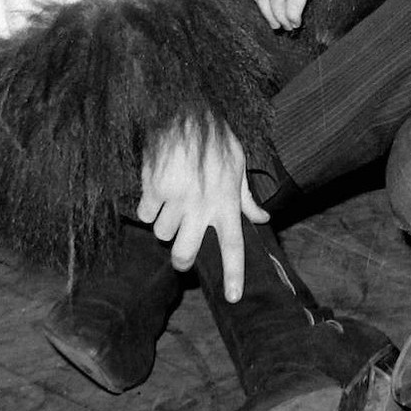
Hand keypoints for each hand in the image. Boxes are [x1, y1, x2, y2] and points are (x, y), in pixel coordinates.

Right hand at [136, 120, 267, 299]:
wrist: (188, 112)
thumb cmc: (217, 138)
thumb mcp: (240, 165)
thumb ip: (247, 198)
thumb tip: (264, 219)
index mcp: (227, 201)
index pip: (234, 246)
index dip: (233, 275)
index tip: (233, 298)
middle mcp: (202, 206)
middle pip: (185, 254)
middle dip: (181, 260)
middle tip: (182, 252)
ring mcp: (176, 199)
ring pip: (162, 234)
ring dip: (165, 224)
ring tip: (172, 203)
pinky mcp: (154, 189)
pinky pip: (146, 214)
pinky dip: (149, 206)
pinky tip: (156, 190)